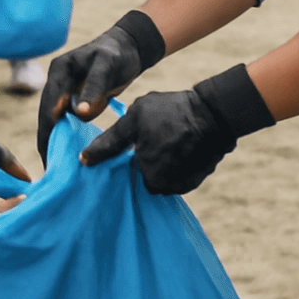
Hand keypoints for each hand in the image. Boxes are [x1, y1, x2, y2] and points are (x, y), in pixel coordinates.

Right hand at [37, 11, 164, 163]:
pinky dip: (67, 136)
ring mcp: (64, 91)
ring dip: (55, 141)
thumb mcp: (107, 66)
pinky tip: (71, 154)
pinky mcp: (74, 100)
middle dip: (47, 140)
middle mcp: (57, 82)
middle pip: (47, 116)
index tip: (49, 153)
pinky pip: (67, 121)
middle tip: (50, 168)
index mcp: (59, 71)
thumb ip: (94, 86)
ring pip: (54, 121)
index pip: (49, 105)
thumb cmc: (118, 54)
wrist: (129, 48)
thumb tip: (79, 114)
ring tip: (57, 167)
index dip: (48, 129)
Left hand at [80, 64, 275, 194]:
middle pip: (139, 177)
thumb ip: (110, 141)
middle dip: (139, 163)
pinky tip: (174, 148)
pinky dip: (171, 167)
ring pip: (156, 178)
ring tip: (161, 142)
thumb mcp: (134, 119)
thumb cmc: (170, 112)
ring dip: (156, 166)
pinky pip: (172, 179)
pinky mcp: (192, 183)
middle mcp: (162, 185)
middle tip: (147, 140)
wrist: (214, 116)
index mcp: (145, 171)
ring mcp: (179, 186)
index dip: (119, 162)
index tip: (121, 152)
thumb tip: (83, 160)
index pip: (122, 175)